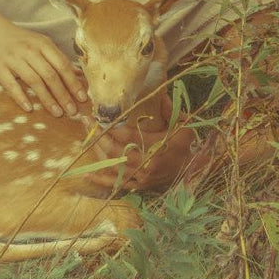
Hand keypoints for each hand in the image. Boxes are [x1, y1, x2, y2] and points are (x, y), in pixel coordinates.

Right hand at [0, 18, 86, 116]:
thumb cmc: (19, 39)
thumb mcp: (40, 42)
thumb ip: (58, 57)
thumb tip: (79, 74)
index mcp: (42, 44)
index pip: (62, 65)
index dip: (73, 82)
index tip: (83, 98)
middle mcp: (29, 50)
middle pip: (50, 75)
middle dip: (63, 95)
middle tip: (72, 111)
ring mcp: (13, 59)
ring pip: (34, 81)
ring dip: (47, 99)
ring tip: (57, 113)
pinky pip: (11, 85)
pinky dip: (21, 97)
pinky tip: (29, 108)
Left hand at [86, 97, 210, 192]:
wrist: (193, 171)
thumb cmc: (186, 145)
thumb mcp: (183, 126)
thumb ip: (170, 110)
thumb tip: (160, 92)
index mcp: (156, 147)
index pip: (127, 136)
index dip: (111, 127)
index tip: (100, 116)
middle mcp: (146, 164)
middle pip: (115, 150)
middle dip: (98, 136)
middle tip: (87, 121)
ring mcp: (141, 177)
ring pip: (112, 165)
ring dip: (97, 151)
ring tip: (85, 137)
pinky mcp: (138, 186)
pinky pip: (116, 183)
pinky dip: (101, 179)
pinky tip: (88, 174)